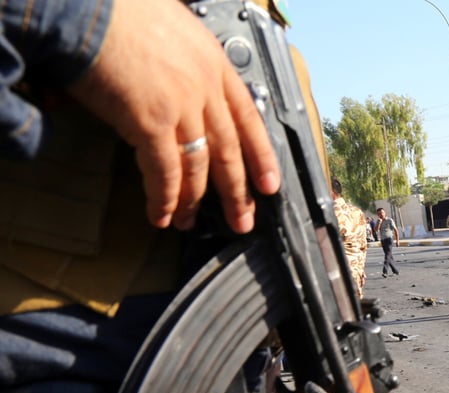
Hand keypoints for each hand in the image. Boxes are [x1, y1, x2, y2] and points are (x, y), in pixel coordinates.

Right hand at [68, 0, 279, 232]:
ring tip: (189, 223)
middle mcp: (206, 88)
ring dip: (192, 201)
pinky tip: (162, 216)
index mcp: (215, 64)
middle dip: (237, 193)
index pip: (249, 119)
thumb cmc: (118, 11)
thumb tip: (178, 88)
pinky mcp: (151, 123)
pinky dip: (164, 198)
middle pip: (229, 151)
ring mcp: (182, 107)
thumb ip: (186, 65)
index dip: (261, 156)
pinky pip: (164, 172)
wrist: (86, 5)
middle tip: (242, 221)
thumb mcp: (174, 30)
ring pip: (197, 167)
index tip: (269, 184)